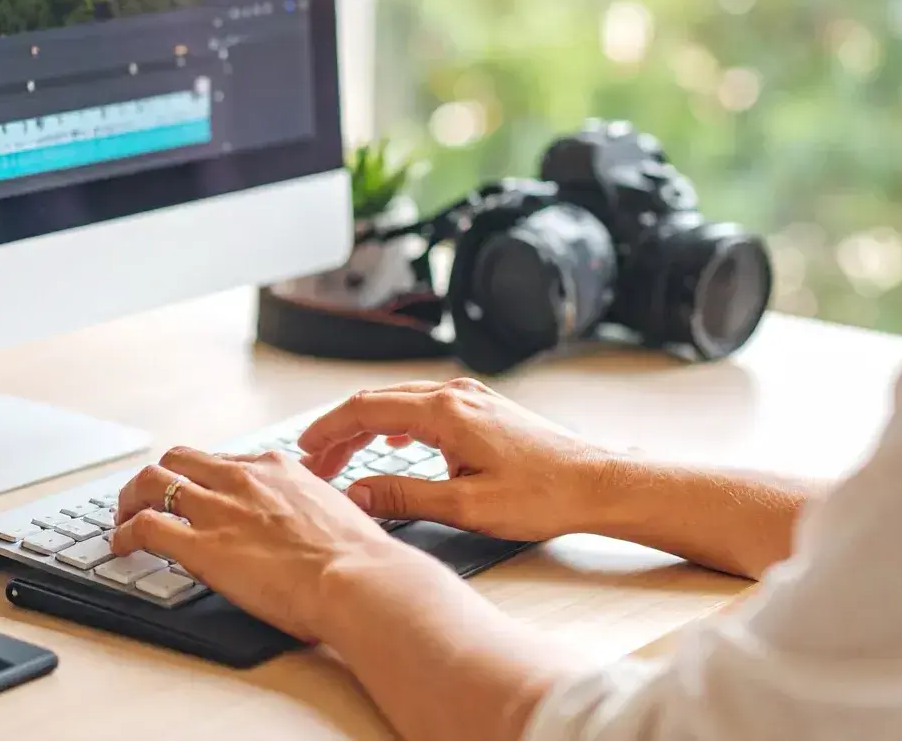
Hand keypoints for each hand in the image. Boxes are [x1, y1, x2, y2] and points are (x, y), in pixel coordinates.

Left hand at [113, 447, 423, 641]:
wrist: (355, 578)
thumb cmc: (357, 557)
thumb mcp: (335, 510)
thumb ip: (311, 506)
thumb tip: (311, 518)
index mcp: (277, 468)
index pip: (223, 460)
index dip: (203, 477)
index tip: (197, 493)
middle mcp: (242, 479)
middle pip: (179, 458)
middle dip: (159, 477)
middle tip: (148, 498)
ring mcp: (218, 509)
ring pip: (153, 481)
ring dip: (131, 498)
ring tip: (123, 517)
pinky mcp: (200, 545)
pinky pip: (145, 527)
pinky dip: (124, 533)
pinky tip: (121, 546)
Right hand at [298, 379, 615, 541]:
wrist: (598, 483)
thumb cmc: (543, 496)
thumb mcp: (466, 506)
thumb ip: (404, 496)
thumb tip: (355, 494)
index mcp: (444, 412)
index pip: (366, 409)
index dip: (327, 429)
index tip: (302, 451)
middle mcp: (455, 394)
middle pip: (378, 402)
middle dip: (341, 431)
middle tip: (316, 465)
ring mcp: (471, 397)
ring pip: (400, 402)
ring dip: (367, 427)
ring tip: (345, 457)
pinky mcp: (484, 408)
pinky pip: (424, 406)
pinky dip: (397, 423)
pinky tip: (394, 442)